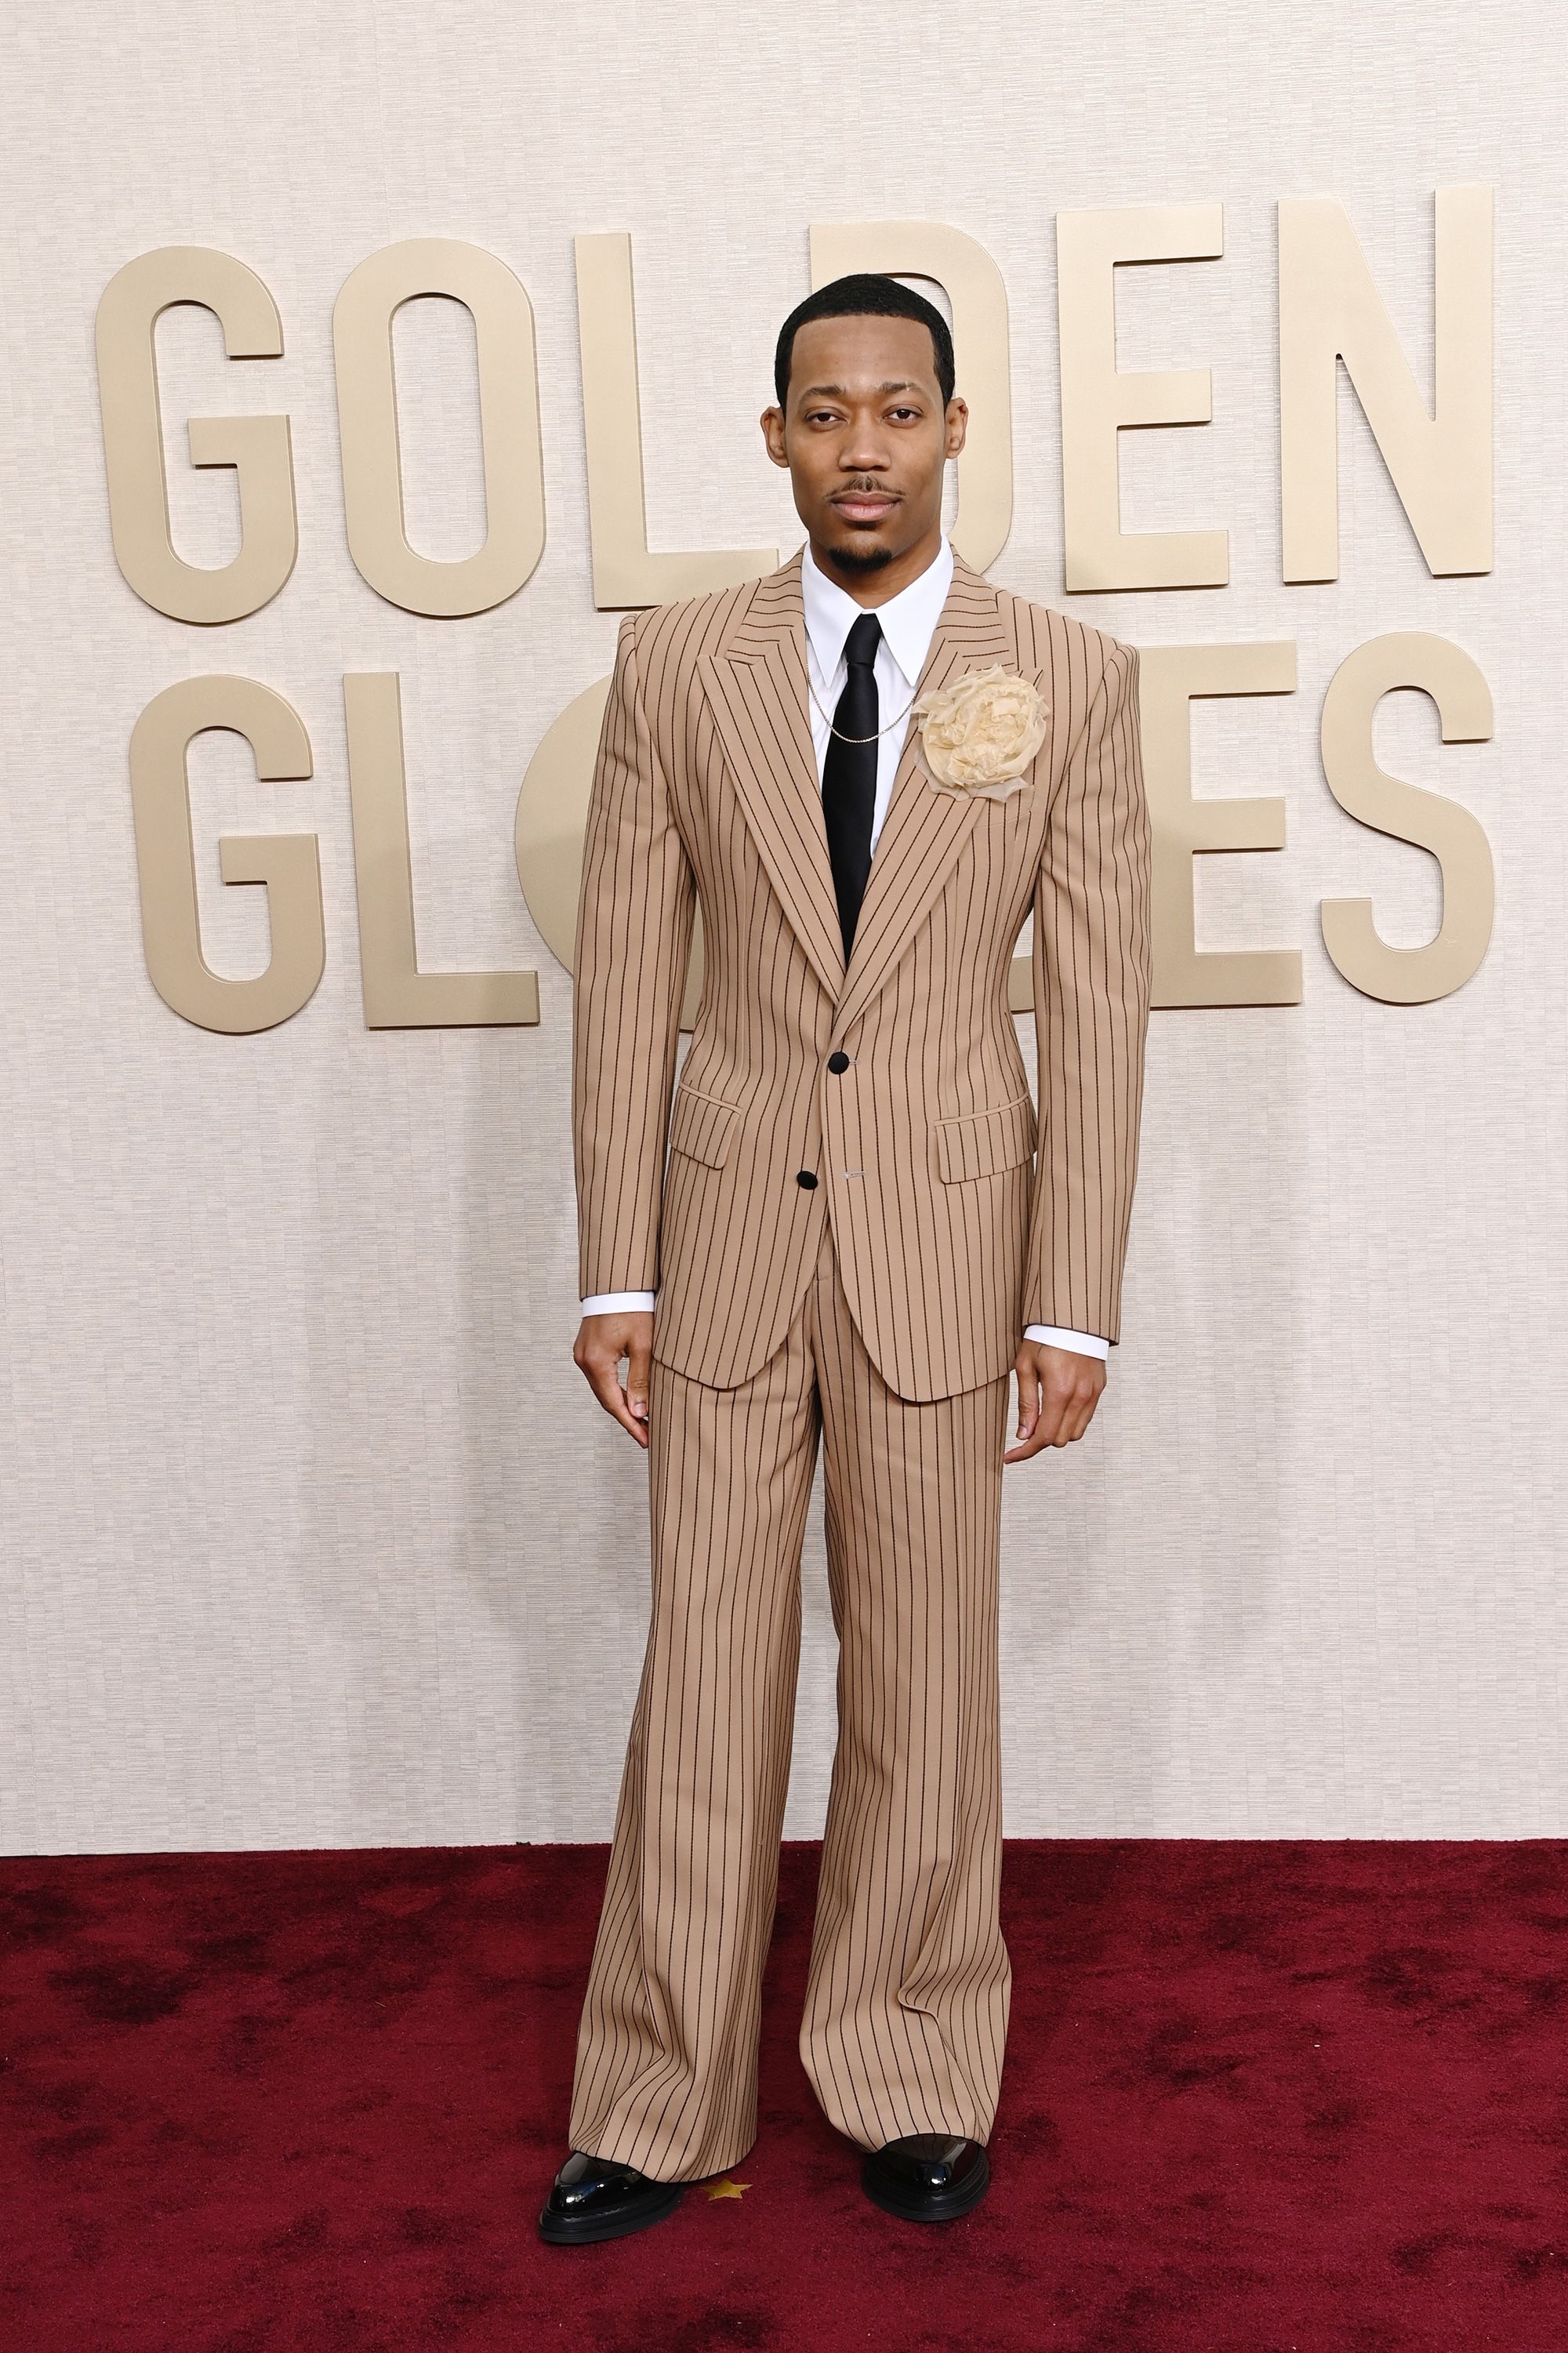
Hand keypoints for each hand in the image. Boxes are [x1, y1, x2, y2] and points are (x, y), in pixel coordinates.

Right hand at [574, 1310, 654, 1447]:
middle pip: (606, 1400)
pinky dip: (614, 1390)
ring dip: (621, 1405)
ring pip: (603, 1389)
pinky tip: (628, 1396)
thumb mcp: (643, 1344)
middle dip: (627, 1418)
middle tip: (647, 1434)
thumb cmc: (632, 1307)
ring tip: (642, 1419)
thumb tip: (640, 1412)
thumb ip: (640, 1380)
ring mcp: (582, 1354)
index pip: (615, 1404)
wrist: (618, 1283)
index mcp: (596, 1362)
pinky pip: (600, 1377)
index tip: (646, 1440)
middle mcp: (584, 1360)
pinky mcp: (586, 1348)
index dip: (632, 1425)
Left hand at [1004, 1340, 1105, 1462]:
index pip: (1044, 1437)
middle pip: (1060, 1440)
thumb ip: (1026, 1403)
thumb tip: (1024, 1434)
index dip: (1026, 1451)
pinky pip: (1085, 1419)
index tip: (1011, 1457)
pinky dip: (1070, 1423)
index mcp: (1059, 1391)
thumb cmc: (1045, 1337)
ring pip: (1075, 1434)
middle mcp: (1080, 1397)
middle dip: (1039, 1441)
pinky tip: (1057, 1411)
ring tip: (1041, 1420)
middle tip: (1024, 1432)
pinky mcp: (1099, 1390)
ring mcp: (1093, 1394)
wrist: (1073, 1318)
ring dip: (1056, 1433)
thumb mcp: (1025, 1367)